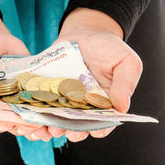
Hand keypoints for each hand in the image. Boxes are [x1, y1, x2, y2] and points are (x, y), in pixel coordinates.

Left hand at [49, 8, 142, 141]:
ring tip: (52, 126)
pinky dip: (41, 110)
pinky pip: (45, 102)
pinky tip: (38, 114)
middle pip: (80, 124)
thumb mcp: (126, 62)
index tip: (94, 131)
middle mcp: (85, 104)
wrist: (84, 33)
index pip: (104, 122)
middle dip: (74, 130)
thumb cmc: (108, 48)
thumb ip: (125, 84)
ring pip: (61, 117)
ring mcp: (66, 98)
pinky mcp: (51, 89)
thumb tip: (122, 107)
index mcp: (105, 102)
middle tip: (67, 131)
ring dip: (56, 124)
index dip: (99, 128)